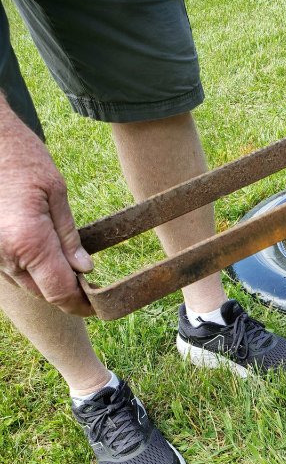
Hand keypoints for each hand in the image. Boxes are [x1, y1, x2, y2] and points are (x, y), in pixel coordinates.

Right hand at [0, 97, 93, 315]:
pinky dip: (30, 269)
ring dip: (48, 281)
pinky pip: (11, 269)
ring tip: (71, 268)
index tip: (98, 306)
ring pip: (26, 283)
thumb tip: (85, 268)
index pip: (59, 291)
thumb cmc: (20, 156)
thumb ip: (69, 236)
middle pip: (43, 293)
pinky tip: (44, 254)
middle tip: (90, 287)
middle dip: (67, 293)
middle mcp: (4, 254)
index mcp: (28, 242)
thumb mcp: (55, 192)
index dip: (81, 304)